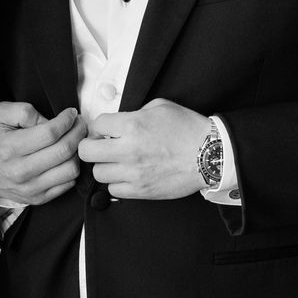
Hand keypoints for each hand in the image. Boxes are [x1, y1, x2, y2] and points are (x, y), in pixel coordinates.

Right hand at [0, 102, 86, 205]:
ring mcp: (30, 187)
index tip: (71, 114)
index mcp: (10, 148)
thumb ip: (22, 111)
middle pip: (63, 150)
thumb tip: (48, 120)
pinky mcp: (39, 198)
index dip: (66, 120)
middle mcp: (20, 171)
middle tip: (79, 124)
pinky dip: (72, 168)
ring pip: (70, 169)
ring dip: (77, 152)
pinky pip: (68, 184)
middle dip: (78, 132)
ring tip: (74, 140)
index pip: (49, 133)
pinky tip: (67, 157)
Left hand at [79, 98, 208, 199]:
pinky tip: (128, 175)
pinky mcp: (141, 191)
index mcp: (132, 125)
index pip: (96, 124)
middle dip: (92, 146)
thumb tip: (118, 121)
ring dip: (105, 165)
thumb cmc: (188, 129)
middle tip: (102, 145)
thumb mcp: (160, 107)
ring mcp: (134, 173)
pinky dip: (117, 182)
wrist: (210, 155)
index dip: (100, 126)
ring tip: (118, 161)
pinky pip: (113, 190)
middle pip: (87, 151)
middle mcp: (129, 150)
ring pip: (98, 173)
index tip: (106, 129)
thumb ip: (135, 112)